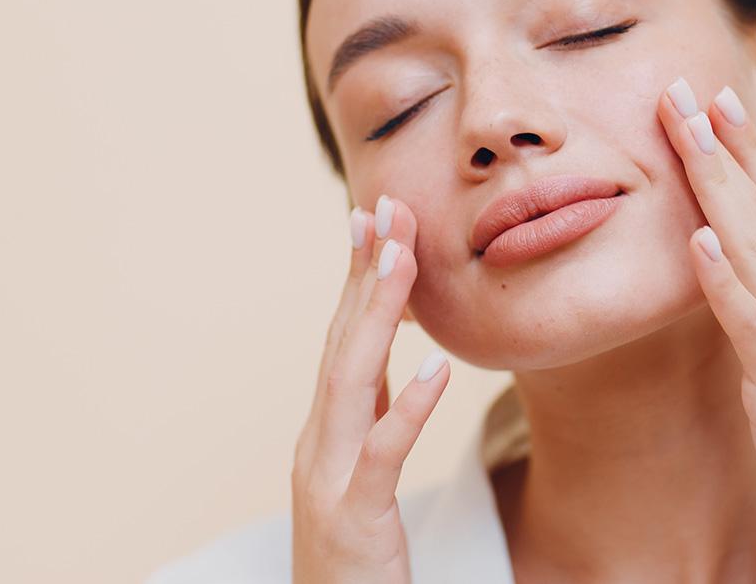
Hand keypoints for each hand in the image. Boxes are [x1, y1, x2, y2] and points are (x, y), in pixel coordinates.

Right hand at [291, 196, 450, 582]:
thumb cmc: (352, 555)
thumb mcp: (362, 474)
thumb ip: (373, 419)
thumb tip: (399, 366)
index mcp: (325, 429)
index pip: (342, 338)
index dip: (357, 277)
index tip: (373, 219)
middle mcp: (317, 443)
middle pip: (342, 342)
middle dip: (365, 272)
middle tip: (385, 207)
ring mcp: (327, 478)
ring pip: (351, 382)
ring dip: (376, 315)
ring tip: (403, 258)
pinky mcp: (353, 518)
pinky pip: (381, 455)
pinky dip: (408, 407)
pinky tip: (438, 368)